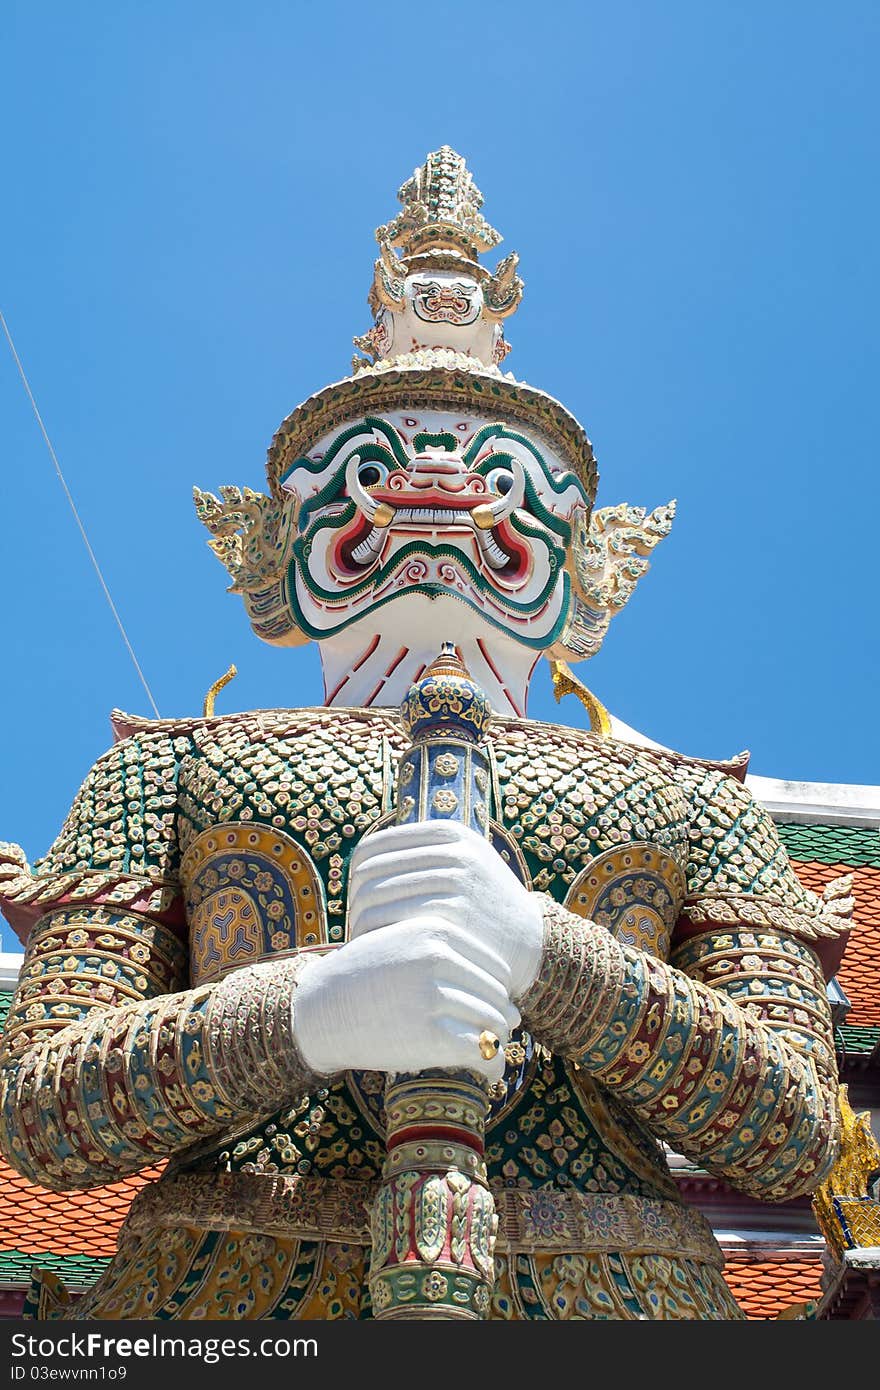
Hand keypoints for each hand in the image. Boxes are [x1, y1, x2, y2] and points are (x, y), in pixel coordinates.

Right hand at [293, 918, 518, 1082]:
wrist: (320, 1009)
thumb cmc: (364, 979)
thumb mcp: (403, 946)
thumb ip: (448, 957)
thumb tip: (508, 998)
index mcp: (435, 932)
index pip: (493, 967)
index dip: (499, 993)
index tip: (495, 1011)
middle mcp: (438, 959)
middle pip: (497, 997)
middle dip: (501, 1022)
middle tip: (498, 1038)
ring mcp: (435, 996)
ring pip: (494, 1025)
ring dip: (498, 1045)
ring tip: (492, 1056)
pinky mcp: (432, 1036)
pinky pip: (482, 1052)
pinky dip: (493, 1067)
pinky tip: (490, 1075)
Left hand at [348, 820, 543, 1000]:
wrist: (530, 943)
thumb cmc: (484, 908)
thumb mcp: (464, 866)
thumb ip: (424, 856)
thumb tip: (363, 859)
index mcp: (449, 833)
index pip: (373, 848)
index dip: (356, 877)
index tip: (358, 903)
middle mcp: (452, 850)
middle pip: (369, 872)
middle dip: (355, 902)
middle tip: (356, 927)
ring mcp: (454, 879)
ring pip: (375, 895)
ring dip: (360, 922)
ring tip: (362, 942)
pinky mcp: (454, 912)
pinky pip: (391, 919)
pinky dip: (375, 936)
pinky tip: (376, 952)